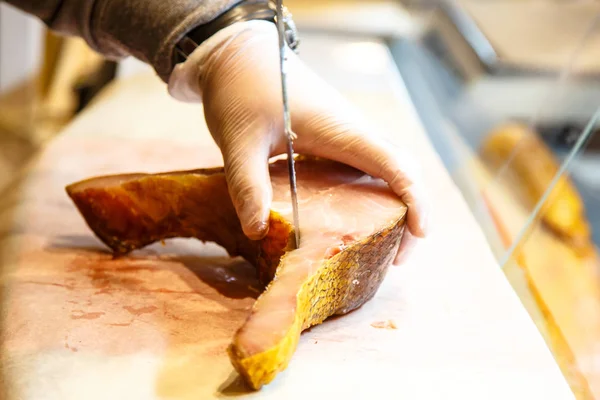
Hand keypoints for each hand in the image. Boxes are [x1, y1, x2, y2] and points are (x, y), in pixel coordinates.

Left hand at [168, 21, 428, 263]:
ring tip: (378, 246)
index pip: (395, 166)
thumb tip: (257, 232)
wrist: (237, 54)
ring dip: (393, 204)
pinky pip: (366, 167)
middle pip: (402, 171)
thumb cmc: (241, 89)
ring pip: (388, 168)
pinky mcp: (333, 137)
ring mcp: (345, 134)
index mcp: (342, 132)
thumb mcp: (239, 141)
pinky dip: (372, 195)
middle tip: (396, 256)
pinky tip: (350, 219)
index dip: (416, 201)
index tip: (420, 233)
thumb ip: (248, 186)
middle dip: (410, 212)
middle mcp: (353, 132)